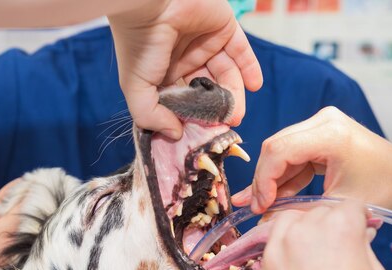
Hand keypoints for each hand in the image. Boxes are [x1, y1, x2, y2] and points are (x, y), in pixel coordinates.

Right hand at [109, 0, 262, 137]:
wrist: (150, 2)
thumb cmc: (139, 46)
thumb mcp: (136, 88)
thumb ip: (152, 116)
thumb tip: (175, 135)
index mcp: (162, 76)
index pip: (184, 102)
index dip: (195, 119)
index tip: (206, 135)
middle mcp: (184, 61)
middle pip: (208, 91)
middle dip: (218, 110)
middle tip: (227, 125)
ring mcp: (204, 44)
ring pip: (225, 75)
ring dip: (235, 95)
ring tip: (237, 113)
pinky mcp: (223, 28)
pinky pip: (241, 51)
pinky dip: (250, 68)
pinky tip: (255, 86)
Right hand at [232, 106, 391, 212]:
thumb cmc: (383, 188)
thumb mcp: (338, 204)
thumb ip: (298, 209)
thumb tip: (264, 220)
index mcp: (331, 134)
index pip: (279, 151)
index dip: (264, 180)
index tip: (262, 207)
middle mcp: (323, 121)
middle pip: (275, 148)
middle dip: (263, 181)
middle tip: (257, 208)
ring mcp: (320, 124)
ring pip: (279, 152)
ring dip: (271, 180)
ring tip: (262, 205)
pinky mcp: (319, 132)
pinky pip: (291, 154)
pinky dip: (284, 177)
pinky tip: (274, 196)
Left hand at [257, 201, 387, 269]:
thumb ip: (362, 248)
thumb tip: (356, 237)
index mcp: (338, 230)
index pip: (349, 205)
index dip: (358, 217)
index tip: (360, 227)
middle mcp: (302, 233)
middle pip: (317, 211)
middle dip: (330, 223)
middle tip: (340, 245)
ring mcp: (277, 251)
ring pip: (288, 222)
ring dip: (302, 230)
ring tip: (316, 253)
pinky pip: (272, 246)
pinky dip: (284, 249)